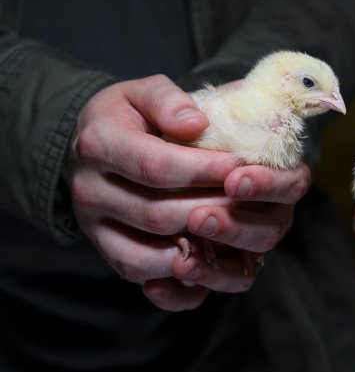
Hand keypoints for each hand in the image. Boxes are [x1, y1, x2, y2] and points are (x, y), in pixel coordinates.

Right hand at [67, 75, 294, 310]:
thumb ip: (167, 100)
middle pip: (158, 215)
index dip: (204, 170)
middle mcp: (89, 191)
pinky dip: (175, 279)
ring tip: (233, 228)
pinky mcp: (106, 250)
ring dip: (199, 248)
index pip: (158, 166)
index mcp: (99, 144)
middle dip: (212, 209)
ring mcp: (95, 227)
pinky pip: (139, 275)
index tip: (239, 164)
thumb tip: (197, 123)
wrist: (92, 145)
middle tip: (248, 201)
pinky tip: (207, 261)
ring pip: (149, 255)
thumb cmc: (128, 116)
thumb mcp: (142, 92)